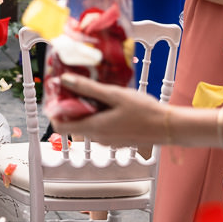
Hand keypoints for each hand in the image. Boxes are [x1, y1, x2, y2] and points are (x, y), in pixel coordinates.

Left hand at [50, 74, 169, 148]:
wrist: (169, 127)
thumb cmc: (144, 111)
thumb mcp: (114, 95)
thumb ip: (88, 88)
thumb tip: (65, 80)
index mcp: (94, 128)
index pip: (60, 127)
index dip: (54, 111)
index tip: (57, 96)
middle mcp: (99, 138)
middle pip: (74, 123)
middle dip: (72, 106)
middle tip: (78, 87)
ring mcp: (109, 141)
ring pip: (88, 124)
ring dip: (88, 109)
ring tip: (97, 91)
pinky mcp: (117, 140)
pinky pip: (101, 127)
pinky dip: (100, 115)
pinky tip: (111, 102)